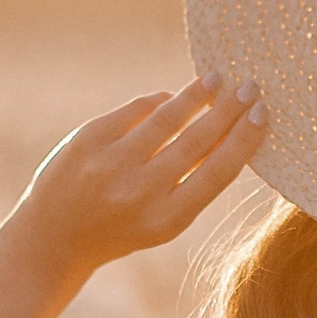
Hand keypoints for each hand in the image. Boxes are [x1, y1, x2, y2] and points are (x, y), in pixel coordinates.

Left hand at [3, 76, 267, 278]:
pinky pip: (133, 111)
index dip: (244, 139)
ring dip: (196, 95)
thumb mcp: (162, 221)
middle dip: (228, 110)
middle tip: (250, 87)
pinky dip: (156, 102)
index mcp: (167, 219)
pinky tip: (169, 97)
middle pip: (197, 141)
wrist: (54, 238)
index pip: (218, 171)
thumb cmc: (121, 227)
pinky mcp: (87, 141)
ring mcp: (110, 165)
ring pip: (166, 118)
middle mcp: (140, 193)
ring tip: (215, 79)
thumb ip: (192, 184)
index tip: (262, 113)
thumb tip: (229, 128)